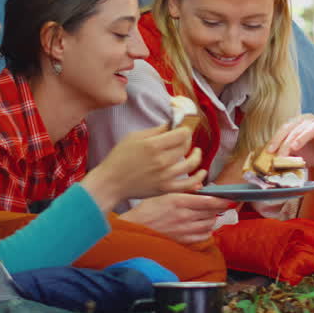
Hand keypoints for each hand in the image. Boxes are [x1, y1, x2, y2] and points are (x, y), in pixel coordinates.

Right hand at [82, 124, 204, 211]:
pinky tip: (202, 172)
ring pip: (191, 163)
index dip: (185, 129)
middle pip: (186, 146)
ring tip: (196, 151)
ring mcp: (165, 176)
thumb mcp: (135, 137)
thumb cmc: (120, 158)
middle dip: (188, 140)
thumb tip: (173, 123)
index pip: (182, 133)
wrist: (111, 182)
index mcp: (153, 145)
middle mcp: (161, 161)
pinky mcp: (166, 188)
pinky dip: (199, 178)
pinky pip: (188, 184)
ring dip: (197, 155)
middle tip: (184, 138)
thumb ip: (156, 130)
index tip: (183, 128)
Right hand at [120, 193, 232, 244]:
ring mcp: (184, 230)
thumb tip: (200, 191)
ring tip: (209, 215)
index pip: (208, 201)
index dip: (221, 200)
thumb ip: (183, 193)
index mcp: (179, 201)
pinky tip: (203, 227)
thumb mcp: (165, 194)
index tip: (228, 198)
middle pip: (211, 213)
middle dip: (217, 209)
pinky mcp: (183, 240)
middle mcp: (184, 216)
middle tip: (217, 205)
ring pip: (209, 224)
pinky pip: (203, 236)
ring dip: (212, 219)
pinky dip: (207, 231)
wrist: (135, 227)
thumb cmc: (148, 209)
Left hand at [266, 114, 313, 172]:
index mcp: (297, 122)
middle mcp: (309, 120)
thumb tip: (267, 157)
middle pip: (296, 129)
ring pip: (311, 128)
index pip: (285, 128)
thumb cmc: (306, 155)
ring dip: (302, 137)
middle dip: (286, 143)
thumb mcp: (291, 154)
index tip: (270, 151)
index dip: (276, 139)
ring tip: (295, 147)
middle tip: (281, 156)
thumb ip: (282, 152)